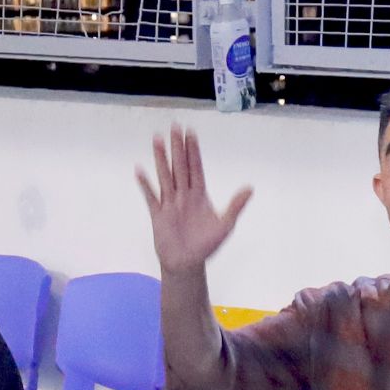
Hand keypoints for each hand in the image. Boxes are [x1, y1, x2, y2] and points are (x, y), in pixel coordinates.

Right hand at [137, 124, 252, 277]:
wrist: (187, 263)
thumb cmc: (206, 245)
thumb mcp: (225, 226)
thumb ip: (235, 206)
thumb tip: (250, 188)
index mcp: (199, 194)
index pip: (195, 167)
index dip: (193, 150)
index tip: (191, 133)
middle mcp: (183, 194)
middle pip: (180, 166)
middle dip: (177, 147)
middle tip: (175, 126)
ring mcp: (170, 203)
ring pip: (165, 176)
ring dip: (161, 158)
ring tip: (157, 139)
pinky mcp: (158, 214)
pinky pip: (151, 197)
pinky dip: (145, 185)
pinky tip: (140, 171)